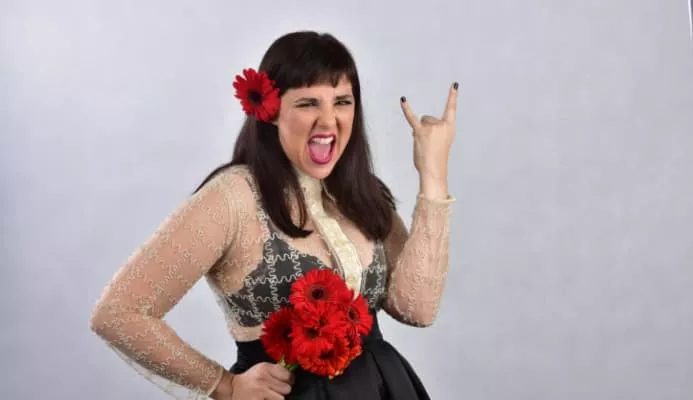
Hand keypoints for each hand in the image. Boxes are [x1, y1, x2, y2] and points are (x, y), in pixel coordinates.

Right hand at [212, 363, 293, 399]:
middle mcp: (263, 378)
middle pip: (286, 389)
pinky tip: (265, 399)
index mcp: (265, 368)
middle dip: (283, 391)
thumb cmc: (249, 380)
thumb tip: (291, 377)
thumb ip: (275, 371)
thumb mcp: (261, 369)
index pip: (288, 375)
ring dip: (277, 398)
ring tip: (269, 396)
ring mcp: (260, 391)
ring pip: (281, 399)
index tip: (287, 382)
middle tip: (276, 391)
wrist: (232, 389)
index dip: (289, 380)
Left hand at [400, 82, 457, 196]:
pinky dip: (406, 109)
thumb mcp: (441, 142)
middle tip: (429, 144)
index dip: (452, 97)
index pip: (451, 109)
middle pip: (428, 118)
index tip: (455, 85)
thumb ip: (433, 132)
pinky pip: (411, 118)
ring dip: (419, 131)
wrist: (433, 169)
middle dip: (426, 129)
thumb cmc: (437, 159)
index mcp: (450, 127)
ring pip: (421, 121)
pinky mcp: (419, 131)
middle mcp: (441, 125)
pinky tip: (403, 99)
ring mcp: (430, 128)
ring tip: (424, 144)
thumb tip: (418, 127)